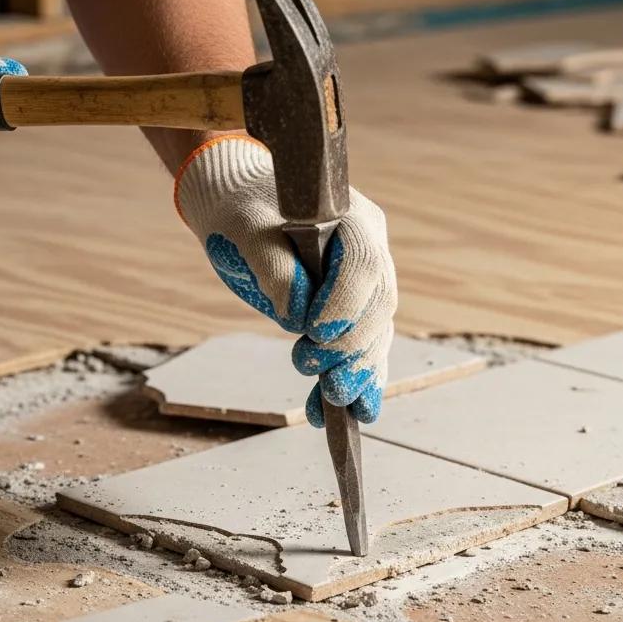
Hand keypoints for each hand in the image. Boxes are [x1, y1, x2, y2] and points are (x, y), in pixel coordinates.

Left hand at [175, 135, 396, 426]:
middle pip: (379, 307)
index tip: (313, 332)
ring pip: (378, 335)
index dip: (344, 304)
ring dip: (360, 374)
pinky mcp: (353, 313)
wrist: (243, 209)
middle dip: (352, 348)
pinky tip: (349, 413)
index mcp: (352, 220)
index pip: (364, 265)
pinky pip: (365, 351)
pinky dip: (358, 382)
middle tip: (316, 373)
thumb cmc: (243, 210)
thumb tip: (296, 315)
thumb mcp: (245, 229)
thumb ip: (271, 266)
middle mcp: (371, 253)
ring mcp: (366, 286)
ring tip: (339, 406)